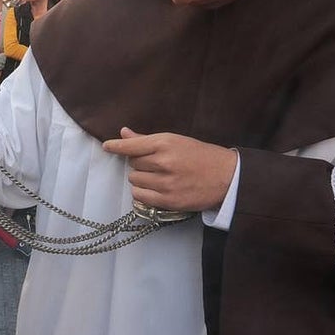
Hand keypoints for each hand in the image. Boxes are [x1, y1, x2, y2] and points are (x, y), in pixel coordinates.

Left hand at [102, 127, 237, 212]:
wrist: (226, 177)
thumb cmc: (201, 156)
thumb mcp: (176, 141)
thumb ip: (147, 140)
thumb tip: (124, 133)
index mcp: (166, 143)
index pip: (132, 146)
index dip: (116, 146)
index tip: (107, 146)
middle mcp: (163, 163)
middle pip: (132, 163)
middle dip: (140, 163)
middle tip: (156, 163)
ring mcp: (165, 183)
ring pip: (134, 180)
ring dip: (141, 178)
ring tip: (158, 176)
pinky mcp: (168, 200)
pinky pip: (140, 196)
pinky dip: (142, 192)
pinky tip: (155, 188)